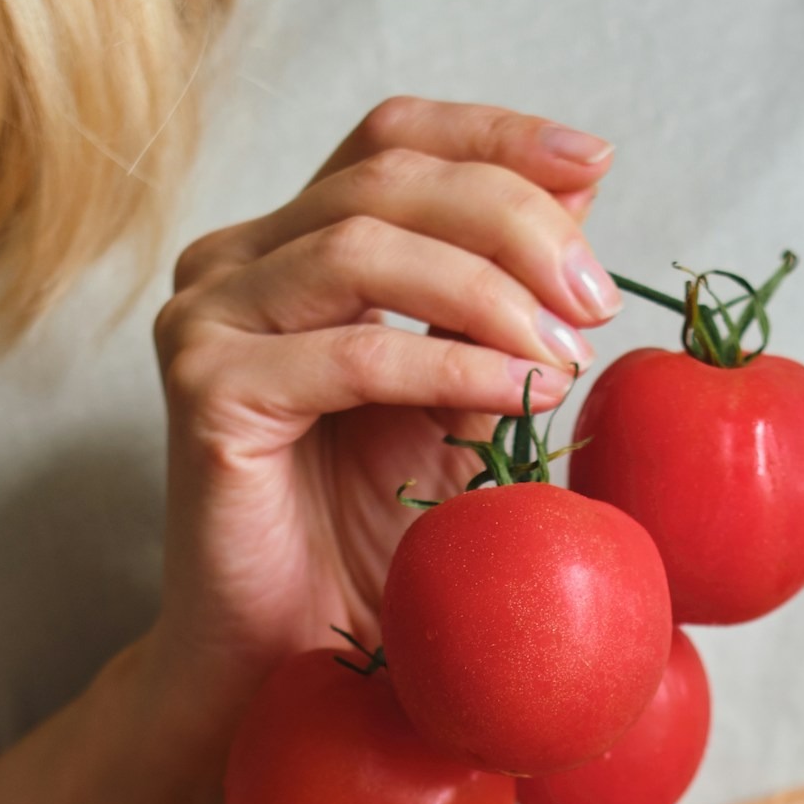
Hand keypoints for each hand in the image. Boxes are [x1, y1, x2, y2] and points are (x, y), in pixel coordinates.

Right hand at [145, 97, 620, 760]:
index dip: (494, 135)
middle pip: (387, 180)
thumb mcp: (464, 402)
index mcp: (290, 249)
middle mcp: (233, 265)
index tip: (596, 161)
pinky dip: (451, 364)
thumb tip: (584, 184)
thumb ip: (500, 301)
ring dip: (490, 292)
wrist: (286, 668)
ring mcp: (206, 320)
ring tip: (566, 357)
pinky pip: (351, 352)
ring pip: (365, 245)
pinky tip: (520, 392)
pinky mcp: (206, 391)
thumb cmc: (373, 548)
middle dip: (515, 222)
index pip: (391, 142)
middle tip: (597, 298)